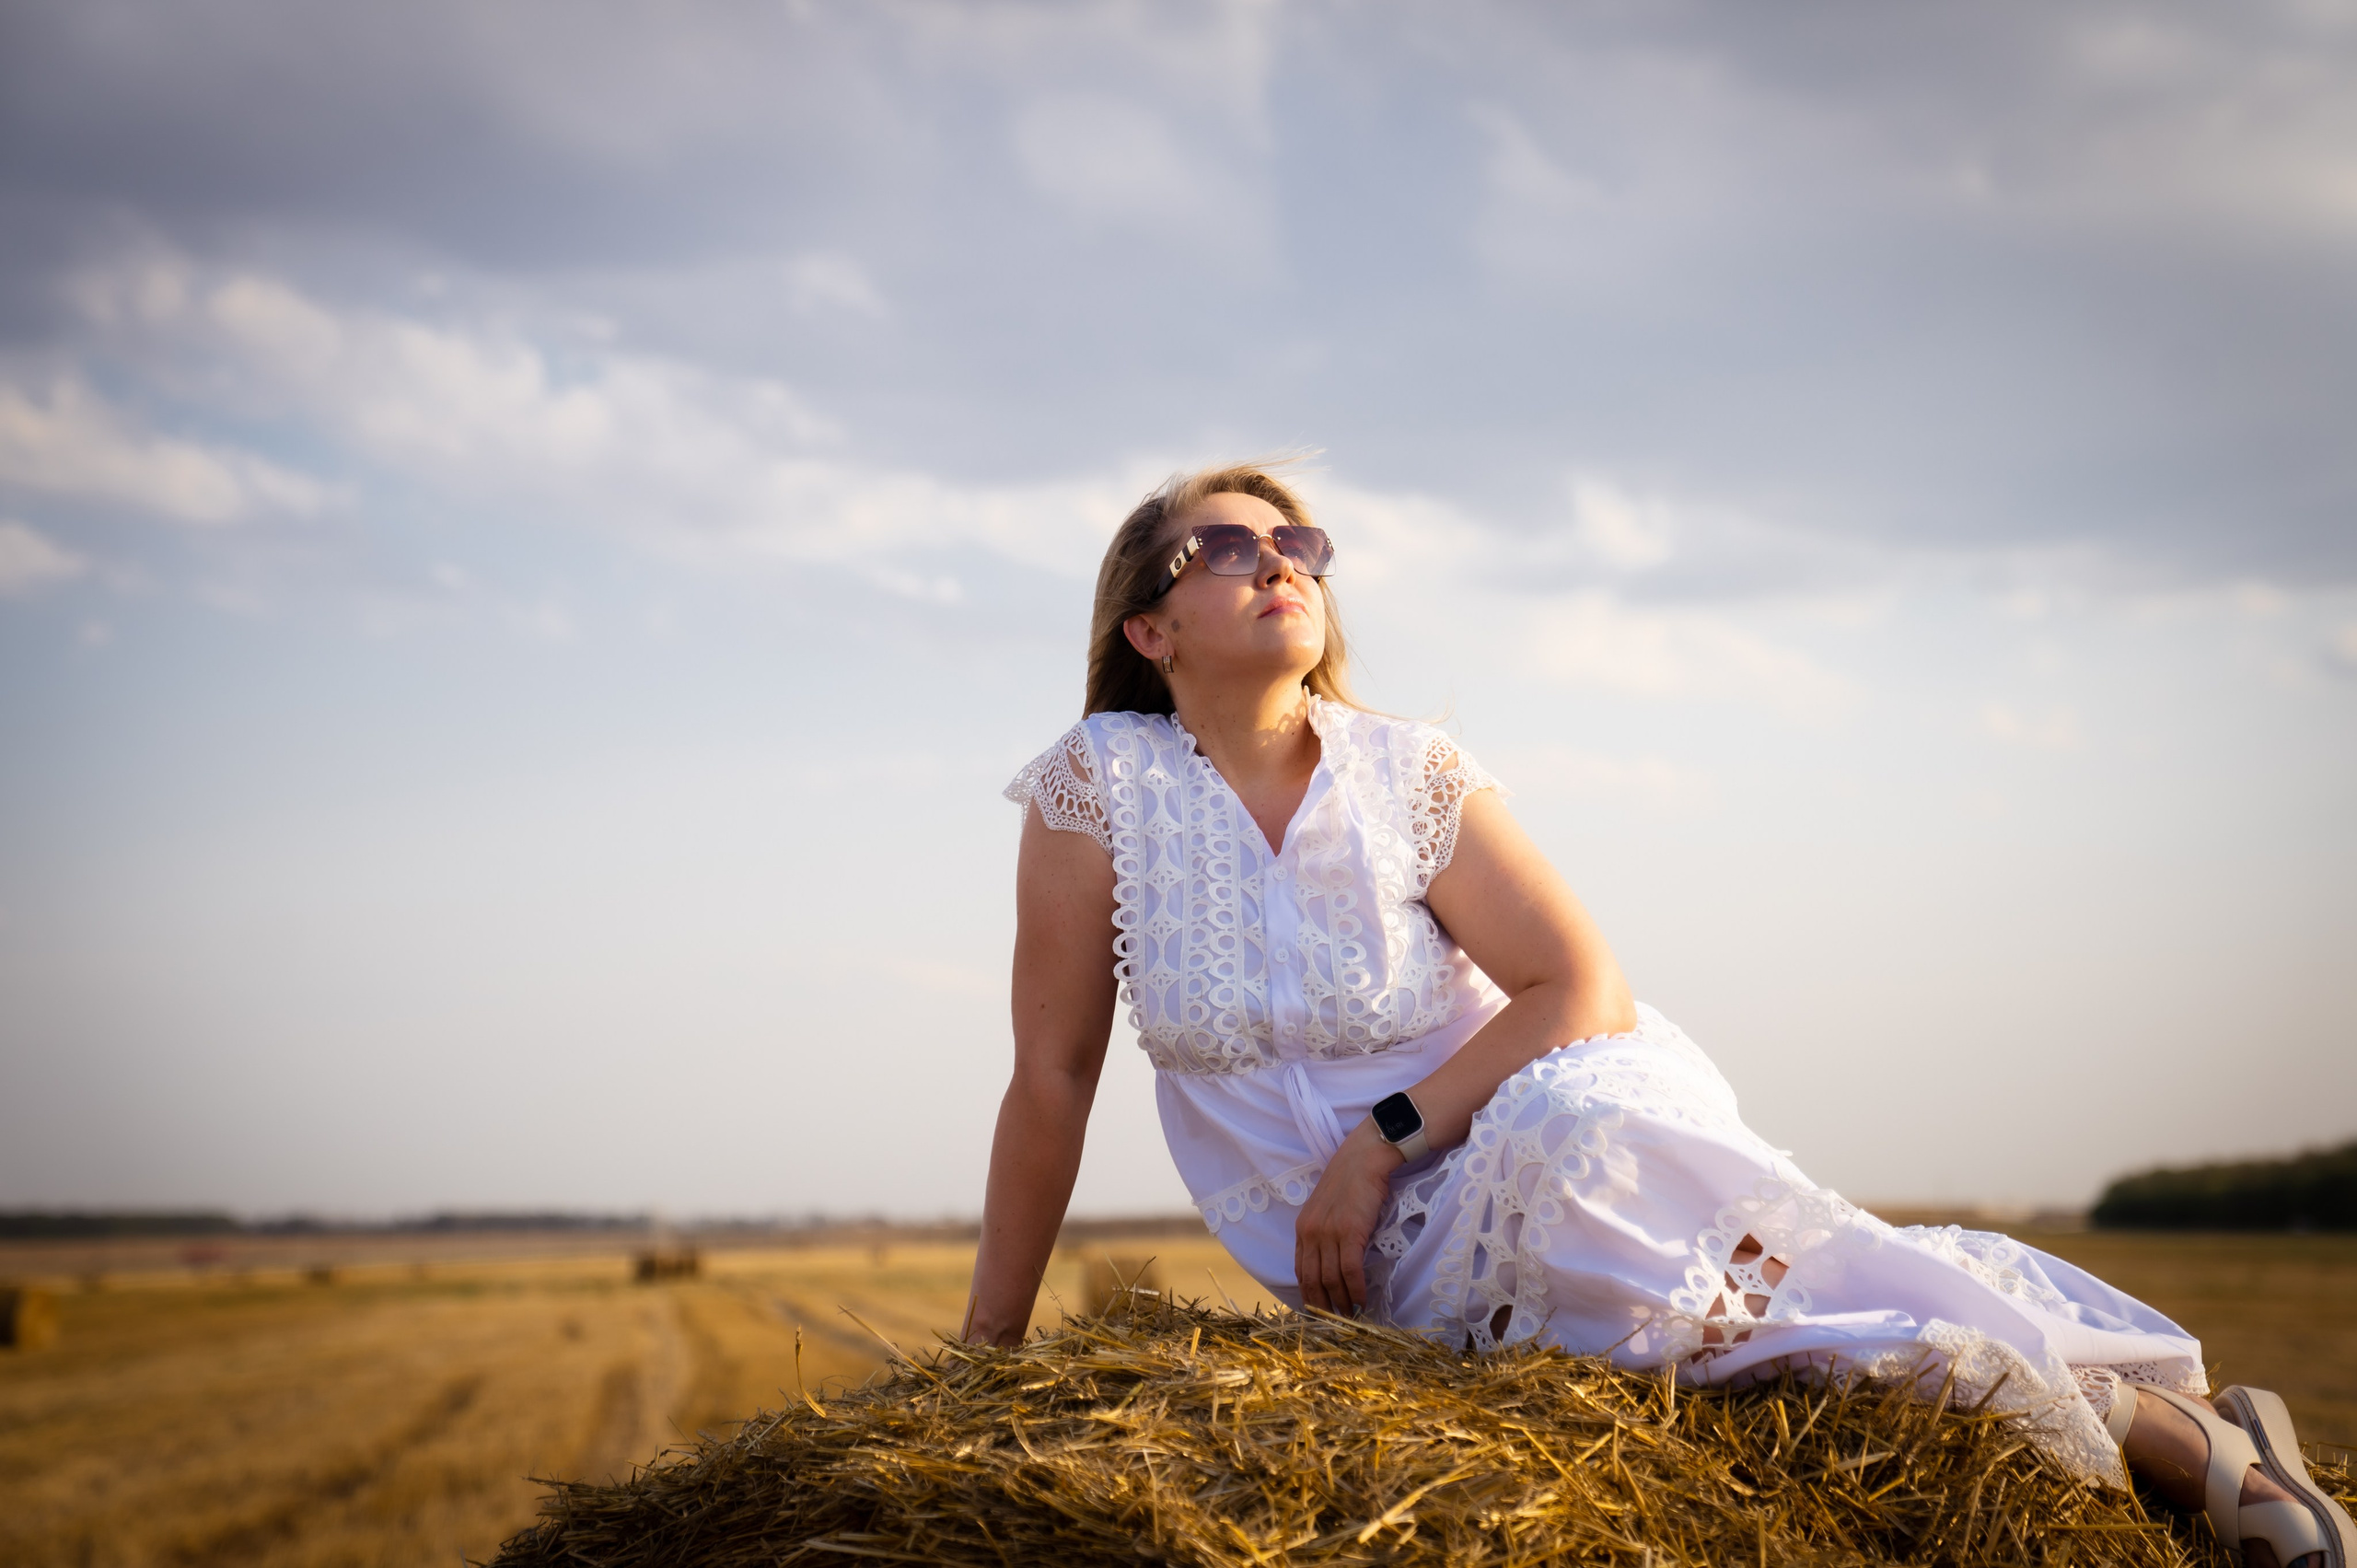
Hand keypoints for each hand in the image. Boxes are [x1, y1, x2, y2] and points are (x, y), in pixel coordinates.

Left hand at [1292, 1122, 1402, 1314]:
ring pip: (1331, 1279)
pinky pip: (1350, 1270)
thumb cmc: (1350, 1181)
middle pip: (1313, 1280)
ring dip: (1342, 1302)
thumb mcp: (1326, 1208)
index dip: (1308, 1294)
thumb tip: (1332, 1259)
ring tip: (1350, 1318)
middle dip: (1323, 1305)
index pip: (1300, 1270)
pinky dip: (1356, 1290)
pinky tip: (1362, 1301)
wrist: (1364, 1158)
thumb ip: (1323, 1232)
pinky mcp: (1350, 1232)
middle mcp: (1311, 1233)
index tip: (1318, 1311)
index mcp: (1302, 1228)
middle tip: (1334, 1324)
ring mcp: (1329, 1233)